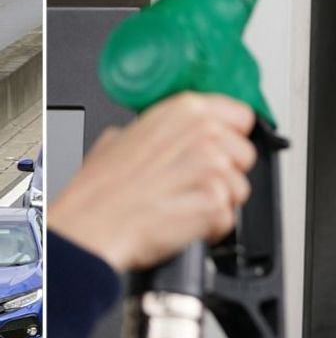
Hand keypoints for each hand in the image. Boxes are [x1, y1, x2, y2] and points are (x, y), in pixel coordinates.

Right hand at [48, 93, 256, 272]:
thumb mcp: (122, 138)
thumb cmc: (99, 191)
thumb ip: (159, 128)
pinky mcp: (214, 201)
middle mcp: (203, 132)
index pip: (242, 117)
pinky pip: (229, 217)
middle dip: (226, 174)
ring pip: (239, 187)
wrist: (88, 227)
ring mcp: (211, 167)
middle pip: (245, 154)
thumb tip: (173, 131)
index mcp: (185, 110)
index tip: (219, 151)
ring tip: (183, 205)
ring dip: (218, 203)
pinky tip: (185, 222)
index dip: (232, 138)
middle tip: (192, 185)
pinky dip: (212, 228)